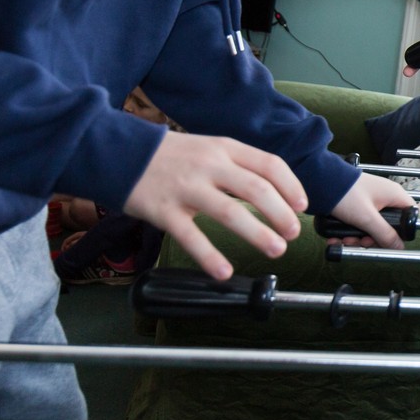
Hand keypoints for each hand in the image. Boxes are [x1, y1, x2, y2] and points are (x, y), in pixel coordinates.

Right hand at [123, 131, 306, 280]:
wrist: (118, 152)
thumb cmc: (171, 155)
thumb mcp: (210, 147)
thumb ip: (239, 165)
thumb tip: (275, 191)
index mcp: (225, 148)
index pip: (269, 165)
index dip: (291, 186)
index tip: (302, 207)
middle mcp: (210, 166)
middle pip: (257, 189)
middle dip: (281, 214)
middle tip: (294, 233)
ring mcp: (186, 188)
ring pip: (230, 212)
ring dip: (258, 234)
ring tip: (277, 250)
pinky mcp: (163, 210)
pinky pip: (191, 236)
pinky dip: (210, 256)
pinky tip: (224, 273)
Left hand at [327, 173, 413, 249]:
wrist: (320, 181)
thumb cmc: (347, 194)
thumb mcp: (367, 218)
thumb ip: (385, 234)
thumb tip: (400, 246)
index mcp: (394, 195)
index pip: (410, 215)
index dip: (402, 231)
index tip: (388, 241)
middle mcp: (385, 197)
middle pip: (388, 225)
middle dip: (372, 238)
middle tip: (361, 242)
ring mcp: (371, 201)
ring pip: (371, 226)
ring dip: (358, 238)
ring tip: (344, 241)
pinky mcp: (358, 205)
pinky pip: (360, 222)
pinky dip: (350, 231)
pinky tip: (338, 238)